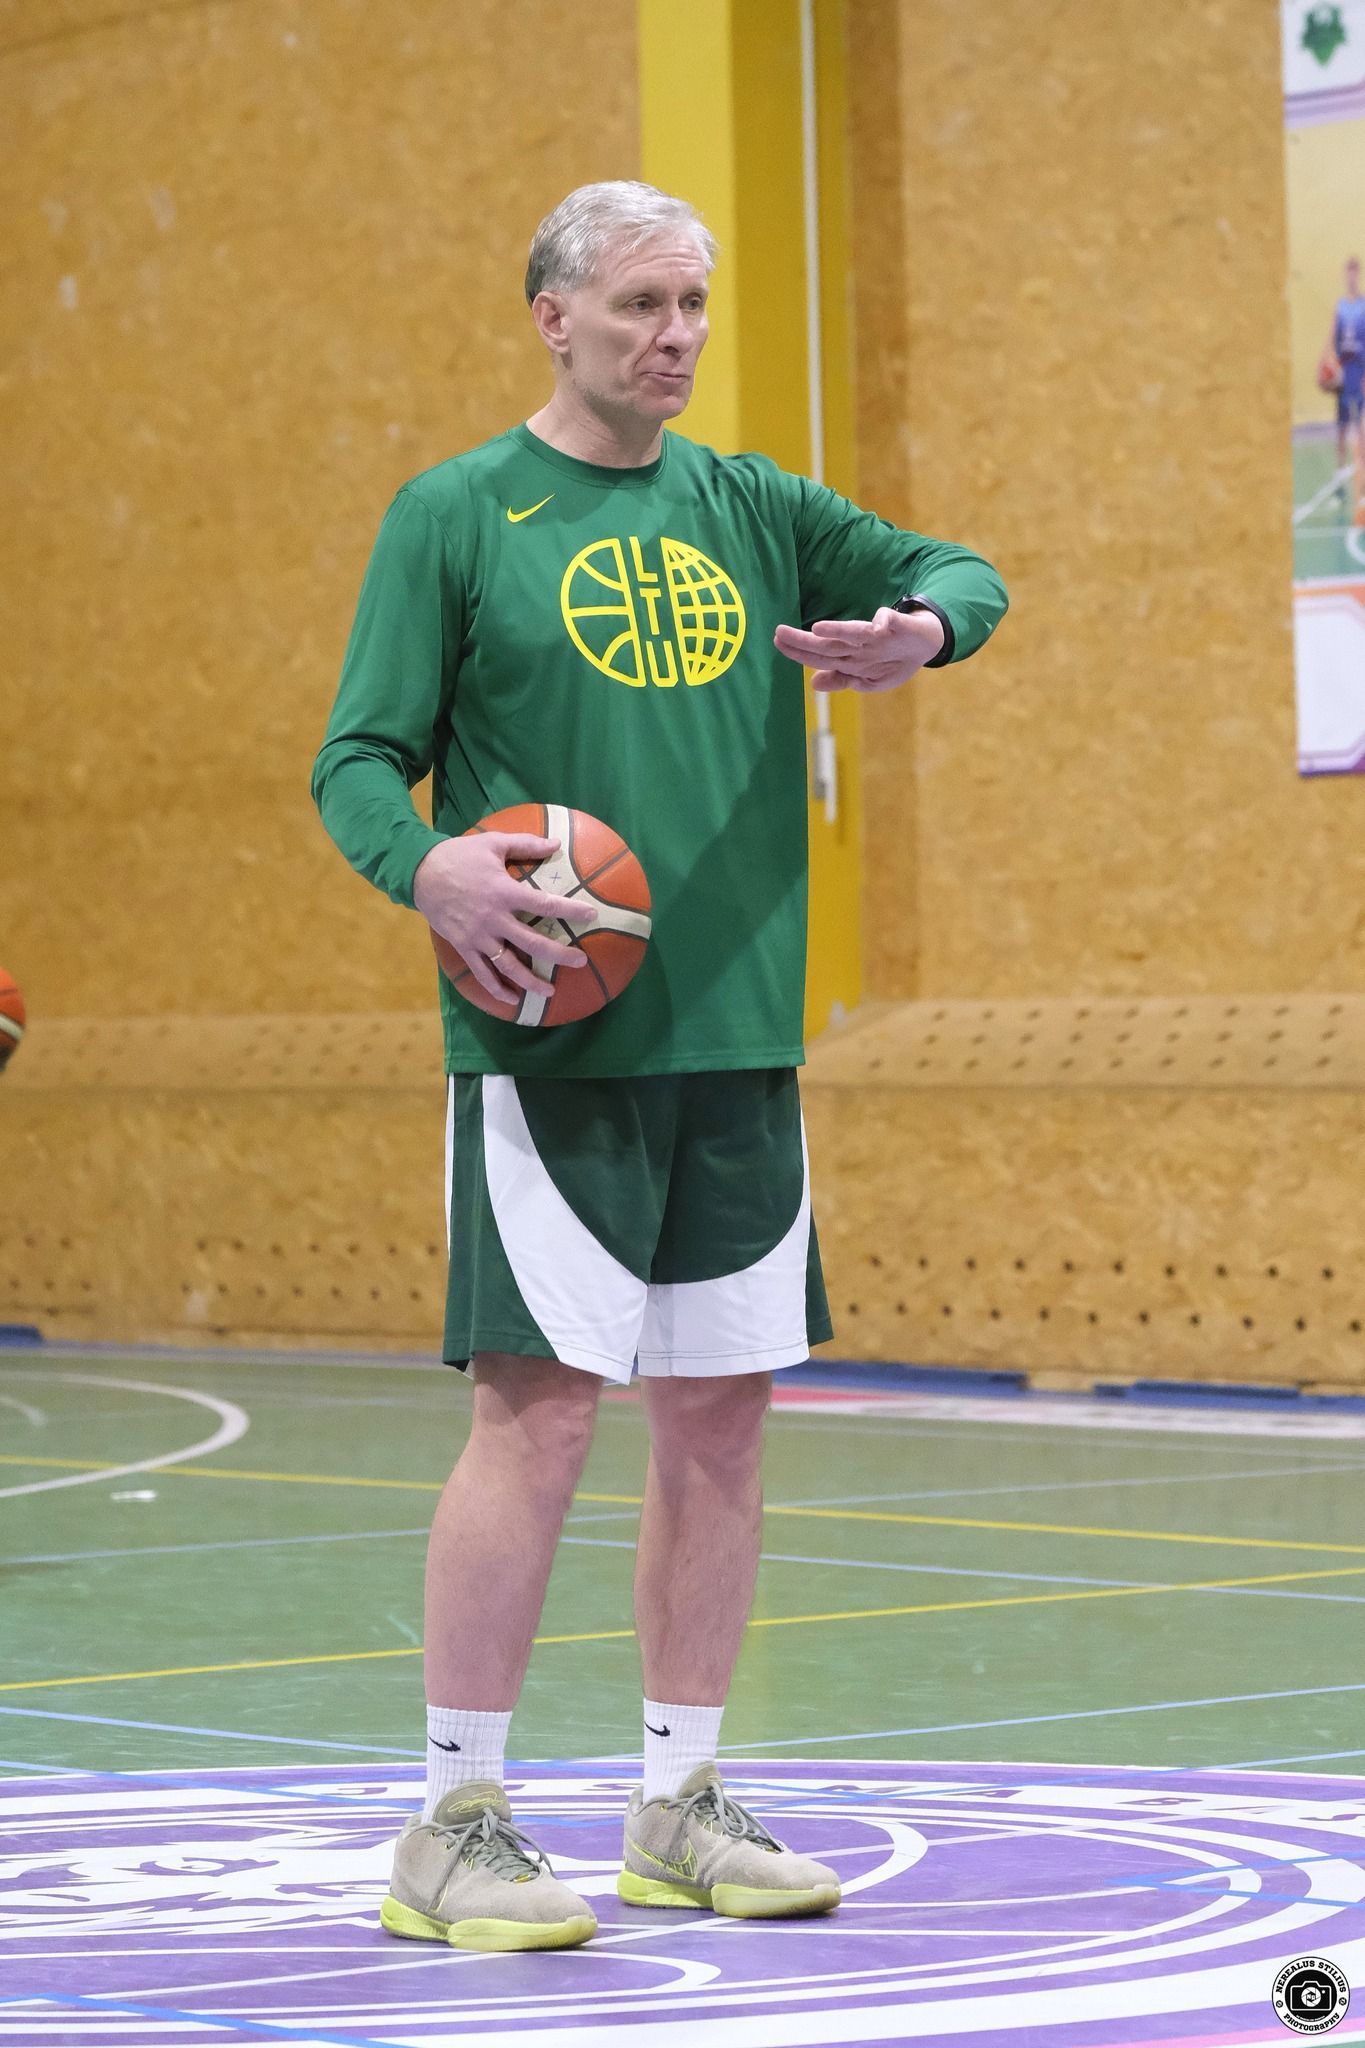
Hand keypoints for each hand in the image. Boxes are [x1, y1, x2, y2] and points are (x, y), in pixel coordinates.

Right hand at [413, 832, 594, 1006]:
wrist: (419, 872)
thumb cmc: (459, 854)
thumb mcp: (493, 843)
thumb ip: (526, 844)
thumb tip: (556, 842)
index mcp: (504, 892)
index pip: (545, 904)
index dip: (570, 910)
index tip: (591, 915)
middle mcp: (494, 919)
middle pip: (533, 943)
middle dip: (559, 954)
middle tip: (580, 961)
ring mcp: (478, 937)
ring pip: (509, 966)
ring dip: (531, 981)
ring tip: (550, 991)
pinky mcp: (464, 946)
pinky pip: (482, 973)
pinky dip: (497, 988)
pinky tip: (513, 998)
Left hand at [773, 605, 945, 691]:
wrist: (926, 643)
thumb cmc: (893, 659)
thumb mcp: (869, 679)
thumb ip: (843, 680)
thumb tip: (814, 684)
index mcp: (850, 659)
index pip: (819, 656)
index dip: (799, 653)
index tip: (777, 644)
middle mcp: (858, 645)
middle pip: (829, 644)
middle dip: (804, 641)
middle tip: (780, 632)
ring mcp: (876, 635)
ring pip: (854, 633)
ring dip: (839, 630)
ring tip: (818, 629)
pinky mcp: (896, 624)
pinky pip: (890, 621)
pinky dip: (885, 621)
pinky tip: (879, 624)